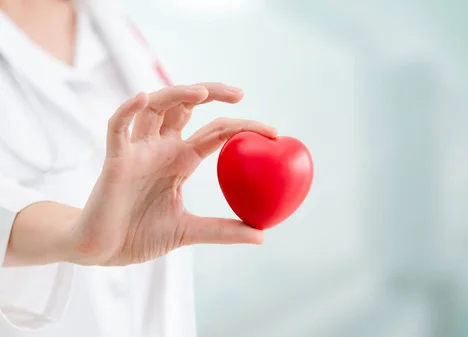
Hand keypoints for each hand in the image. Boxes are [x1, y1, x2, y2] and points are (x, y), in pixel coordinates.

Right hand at [68, 83, 275, 265]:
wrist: (102, 250)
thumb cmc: (140, 235)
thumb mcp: (189, 231)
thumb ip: (222, 230)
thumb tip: (261, 235)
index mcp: (181, 160)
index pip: (216, 133)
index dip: (242, 127)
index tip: (273, 132)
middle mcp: (161, 148)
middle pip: (186, 106)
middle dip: (212, 92)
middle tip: (240, 94)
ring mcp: (137, 150)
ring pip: (155, 108)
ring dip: (176, 94)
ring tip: (202, 92)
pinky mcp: (115, 160)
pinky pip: (117, 127)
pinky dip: (128, 110)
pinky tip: (144, 97)